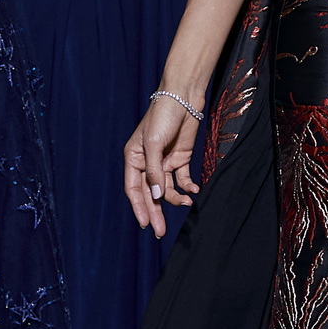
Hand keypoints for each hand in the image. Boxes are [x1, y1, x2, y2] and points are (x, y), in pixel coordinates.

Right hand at [123, 89, 204, 237]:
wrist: (183, 97)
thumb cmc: (162, 116)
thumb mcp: (154, 144)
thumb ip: (154, 172)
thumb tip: (156, 197)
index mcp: (134, 158)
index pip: (134, 188)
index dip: (138, 207)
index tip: (144, 224)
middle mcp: (147, 163)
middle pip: (150, 193)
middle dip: (155, 212)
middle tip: (160, 231)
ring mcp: (164, 161)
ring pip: (166, 188)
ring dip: (174, 198)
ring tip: (185, 203)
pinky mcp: (181, 158)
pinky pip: (182, 178)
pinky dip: (187, 186)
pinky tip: (193, 192)